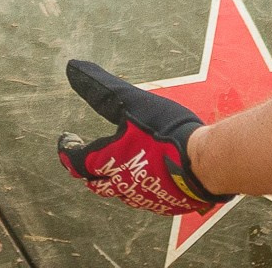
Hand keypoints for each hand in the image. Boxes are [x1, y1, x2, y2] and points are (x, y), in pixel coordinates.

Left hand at [57, 59, 225, 216]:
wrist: (204, 162)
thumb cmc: (165, 131)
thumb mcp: (131, 102)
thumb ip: (101, 87)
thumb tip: (73, 67)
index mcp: (110, 161)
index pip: (76, 161)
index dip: (67, 151)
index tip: (66, 140)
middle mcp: (123, 185)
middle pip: (98, 184)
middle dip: (90, 172)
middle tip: (88, 161)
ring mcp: (146, 198)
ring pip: (123, 193)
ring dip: (117, 181)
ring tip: (121, 168)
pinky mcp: (167, 204)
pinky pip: (149, 199)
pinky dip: (144, 188)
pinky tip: (152, 178)